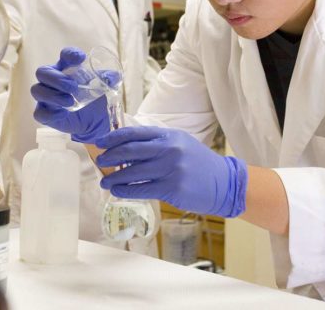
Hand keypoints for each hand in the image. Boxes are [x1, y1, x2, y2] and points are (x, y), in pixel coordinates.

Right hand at [31, 47, 110, 143]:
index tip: (81, 58)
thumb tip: (113, 77)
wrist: (93, 121)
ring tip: (70, 101)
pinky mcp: (45, 114)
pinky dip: (50, 113)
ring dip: (53, 95)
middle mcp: (52, 80)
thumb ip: (109, 79)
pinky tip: (63, 113)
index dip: (69, 54)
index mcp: (67, 68)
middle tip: (73, 87)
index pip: (64, 56)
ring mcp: (46, 97)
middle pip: (42, 72)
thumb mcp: (104, 87)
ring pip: (37, 90)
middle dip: (56, 78)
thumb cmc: (95, 98)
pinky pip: (39, 112)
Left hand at [96, 126, 247, 217]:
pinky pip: (141, 189)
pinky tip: (118, 192)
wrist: (224, 183)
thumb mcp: (180, 144)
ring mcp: (170, 169)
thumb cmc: (199, 164)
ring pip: (132, 172)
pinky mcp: (172, 188)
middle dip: (110, 156)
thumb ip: (157, 143)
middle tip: (100, 161)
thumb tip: (126, 148)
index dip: (114, 137)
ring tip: (104, 181)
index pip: (135, 133)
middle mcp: (169, 149)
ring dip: (114, 178)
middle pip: (130, 150)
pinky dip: (125, 191)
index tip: (101, 142)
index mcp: (169, 135)